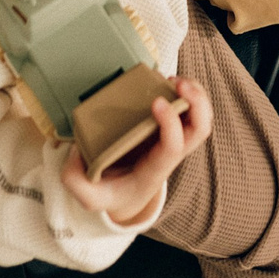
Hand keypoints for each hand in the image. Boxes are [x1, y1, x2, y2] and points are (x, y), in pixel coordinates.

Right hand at [60, 77, 210, 225]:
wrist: (126, 198)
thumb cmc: (111, 192)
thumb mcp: (89, 197)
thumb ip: (76, 181)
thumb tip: (77, 149)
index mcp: (154, 170)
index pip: (174, 147)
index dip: (171, 123)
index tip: (155, 102)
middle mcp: (171, 154)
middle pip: (200, 129)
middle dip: (197, 103)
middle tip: (177, 85)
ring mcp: (174, 139)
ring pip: (202, 117)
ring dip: (196, 94)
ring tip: (174, 79)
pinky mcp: (170, 128)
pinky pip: (191, 109)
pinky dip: (188, 92)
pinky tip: (169, 82)